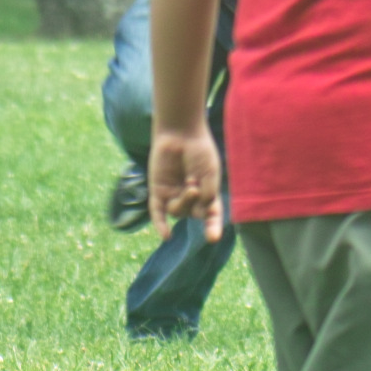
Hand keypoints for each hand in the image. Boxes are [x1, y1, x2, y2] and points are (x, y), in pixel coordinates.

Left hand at [148, 125, 223, 241]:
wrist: (180, 132)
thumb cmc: (199, 150)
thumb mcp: (210, 173)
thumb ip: (208, 194)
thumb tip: (200, 212)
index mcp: (206, 194)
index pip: (210, 216)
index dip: (212, 228)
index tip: (213, 238)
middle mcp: (189, 197)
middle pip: (192, 214)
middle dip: (195, 203)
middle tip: (195, 187)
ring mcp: (172, 195)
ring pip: (177, 211)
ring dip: (184, 202)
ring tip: (189, 185)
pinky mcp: (157, 191)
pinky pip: (157, 212)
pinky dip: (160, 224)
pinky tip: (166, 236)